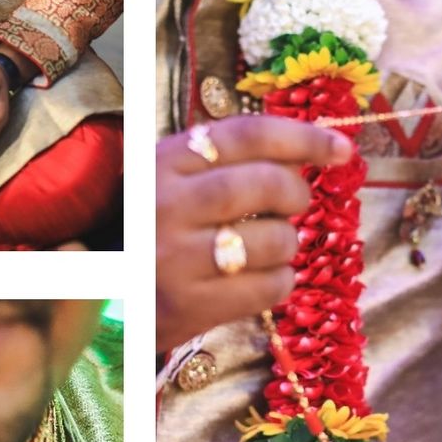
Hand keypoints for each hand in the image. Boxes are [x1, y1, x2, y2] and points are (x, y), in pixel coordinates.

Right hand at [156, 113, 354, 353]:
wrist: (98, 294)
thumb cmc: (145, 229)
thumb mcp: (169, 180)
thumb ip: (225, 161)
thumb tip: (304, 154)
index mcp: (162, 163)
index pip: (248, 134)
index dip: (304, 137)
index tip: (342, 149)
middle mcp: (166, 205)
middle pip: (265, 184)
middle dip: (296, 192)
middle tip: (295, 203)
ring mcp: (176, 259)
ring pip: (273, 239)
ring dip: (287, 242)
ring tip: (270, 245)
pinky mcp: (189, 306)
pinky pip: (267, 288)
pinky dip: (280, 281)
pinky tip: (263, 277)